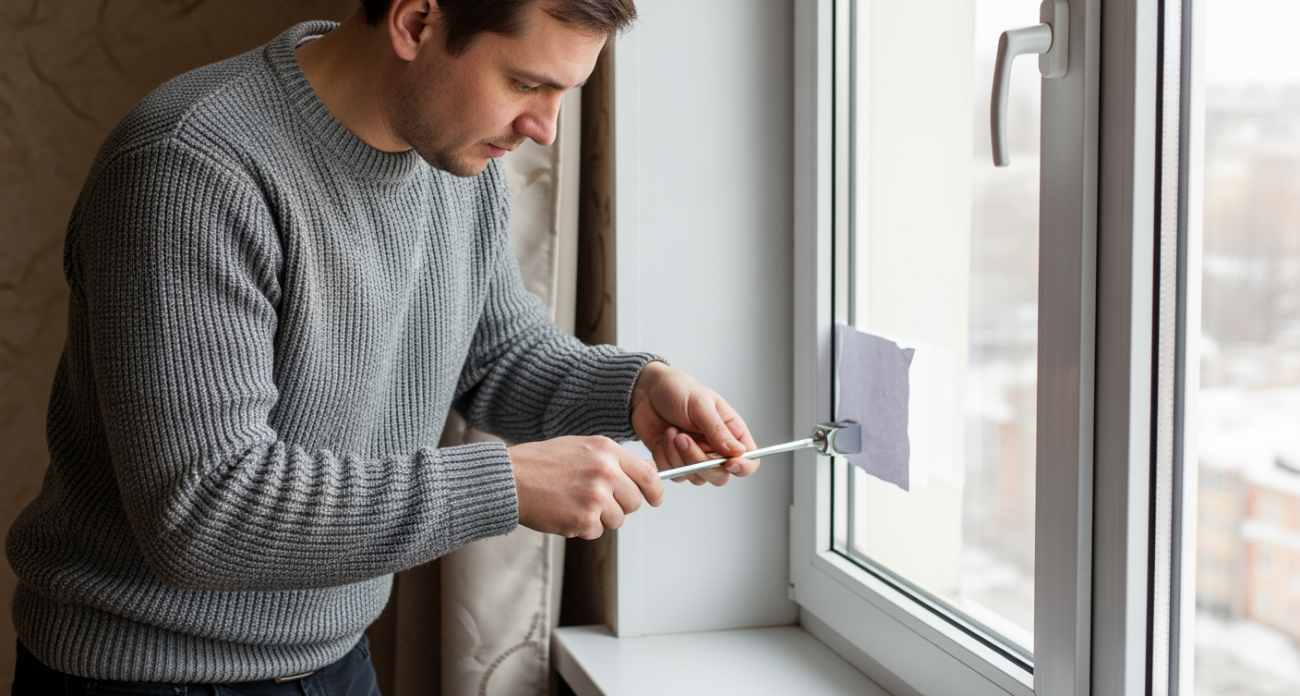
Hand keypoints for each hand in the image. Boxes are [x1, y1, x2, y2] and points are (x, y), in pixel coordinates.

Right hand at [509, 436, 662, 538]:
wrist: (510, 479)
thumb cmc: (541, 462)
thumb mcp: (583, 447)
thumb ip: (616, 459)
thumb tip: (649, 470)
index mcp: (606, 450)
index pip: (648, 474)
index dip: (655, 490)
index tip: (654, 498)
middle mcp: (605, 472)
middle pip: (634, 501)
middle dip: (620, 505)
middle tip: (597, 500)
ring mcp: (595, 497)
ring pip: (617, 520)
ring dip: (600, 518)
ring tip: (575, 502)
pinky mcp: (583, 520)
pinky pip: (597, 531)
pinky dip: (583, 527)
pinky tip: (565, 511)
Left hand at [629, 361, 758, 485]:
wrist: (645, 391)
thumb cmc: (677, 390)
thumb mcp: (700, 404)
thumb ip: (718, 430)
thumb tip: (738, 452)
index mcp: (730, 431)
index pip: (749, 459)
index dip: (743, 466)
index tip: (729, 463)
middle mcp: (715, 448)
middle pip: (720, 475)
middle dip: (699, 461)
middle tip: (682, 439)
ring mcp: (695, 457)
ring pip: (695, 477)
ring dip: (679, 457)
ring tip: (671, 432)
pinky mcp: (675, 461)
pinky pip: (675, 474)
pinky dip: (666, 458)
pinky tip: (663, 438)